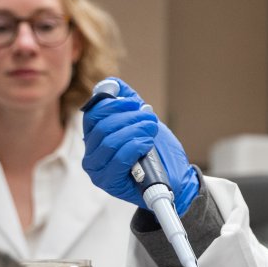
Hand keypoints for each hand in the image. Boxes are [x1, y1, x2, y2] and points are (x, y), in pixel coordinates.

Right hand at [81, 78, 198, 213]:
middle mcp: (91, 155)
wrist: (176, 179)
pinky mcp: (109, 183)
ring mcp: (98, 170)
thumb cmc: (158, 152)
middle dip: (130, 118)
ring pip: (109, 141)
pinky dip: (135, 146)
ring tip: (151, 130)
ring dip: (135, 130)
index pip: (93, 114)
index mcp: (95, 138)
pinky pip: (118, 158)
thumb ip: (128, 103)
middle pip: (102, 126)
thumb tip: (113, 83)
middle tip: (150, 119)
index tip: (135, 103)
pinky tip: (147, 144)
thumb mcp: (143, 122)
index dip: (113, 104)